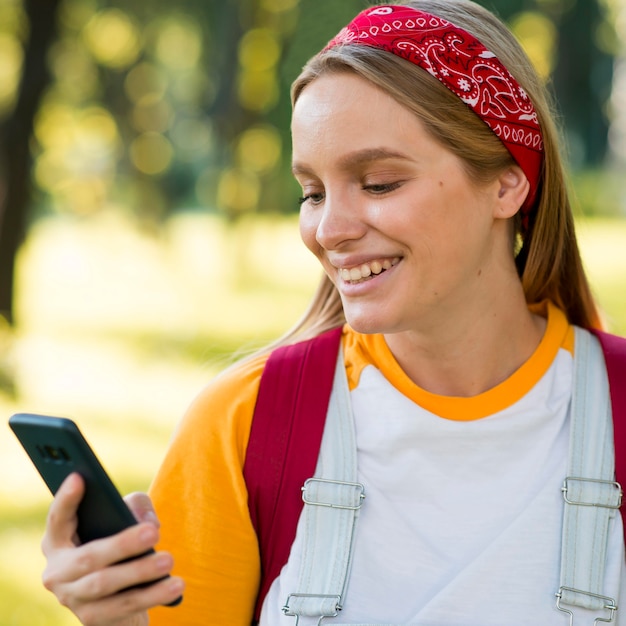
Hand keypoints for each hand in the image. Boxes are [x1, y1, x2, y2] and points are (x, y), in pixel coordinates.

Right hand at [41, 473, 183, 625]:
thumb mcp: (125, 519)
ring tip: (169, 561)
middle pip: (89, 557)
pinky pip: (123, 607)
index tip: (79, 477)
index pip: (57, 518)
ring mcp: (72, 598)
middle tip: (154, 532)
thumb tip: (148, 522)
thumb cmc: (120, 546)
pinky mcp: (91, 619)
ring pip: (105, 584)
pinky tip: (175, 586)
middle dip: (123, 544)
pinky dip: (151, 595)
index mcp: (58, 541)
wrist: (117, 598)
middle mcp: (57, 572)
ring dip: (141, 572)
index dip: (66, 499)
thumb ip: (136, 507)